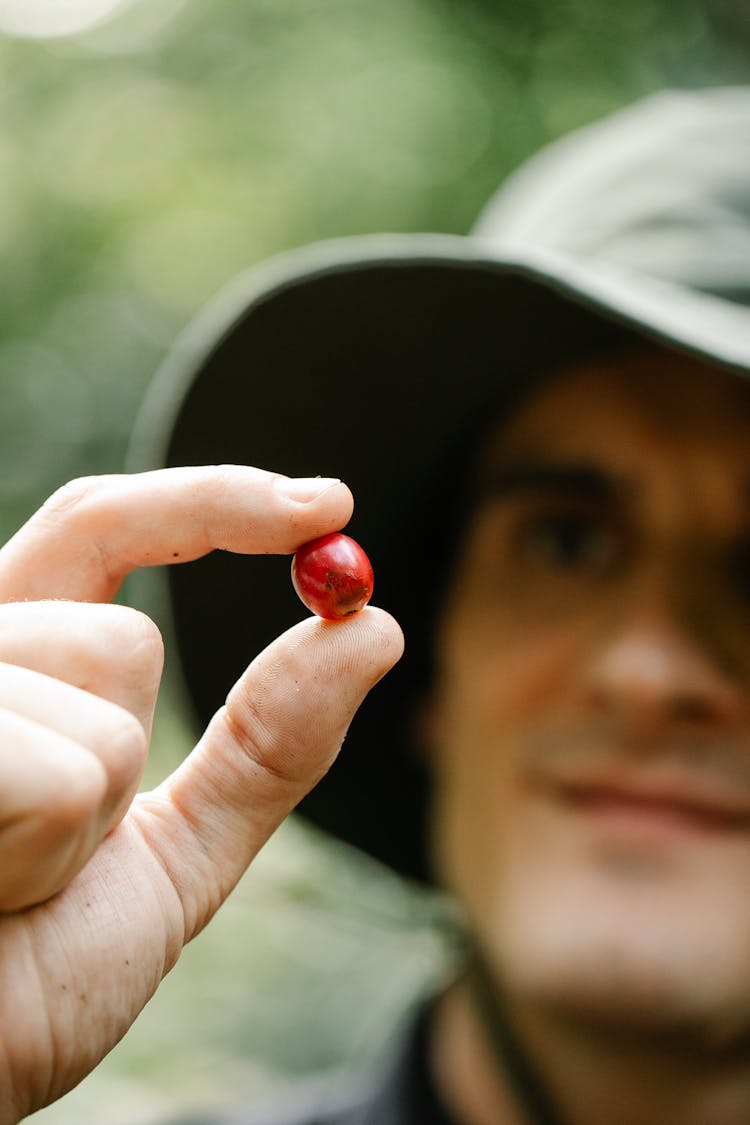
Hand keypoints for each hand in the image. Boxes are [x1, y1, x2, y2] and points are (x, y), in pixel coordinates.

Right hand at [0, 466, 402, 1122]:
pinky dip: (50, 852)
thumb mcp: (177, 849)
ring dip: (85, 824)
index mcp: (12, 663)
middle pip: (119, 635)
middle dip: (124, 756)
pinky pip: (60, 769)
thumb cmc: (37, 970)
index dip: (217, 502)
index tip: (330, 505)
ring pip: (102, 702)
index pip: (104, 529)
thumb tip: (376, 631)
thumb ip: (270, 743)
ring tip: (6, 881)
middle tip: (53, 853)